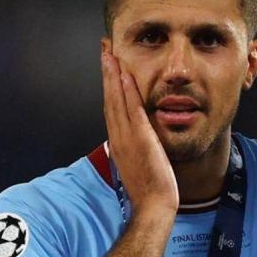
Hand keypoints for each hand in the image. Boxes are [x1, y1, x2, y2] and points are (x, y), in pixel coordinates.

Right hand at [101, 49, 178, 213]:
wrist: (152, 207)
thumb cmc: (148, 191)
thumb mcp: (137, 166)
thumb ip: (133, 150)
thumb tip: (132, 143)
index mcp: (118, 143)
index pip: (110, 108)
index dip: (108, 86)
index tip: (107, 66)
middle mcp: (118, 137)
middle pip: (109, 99)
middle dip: (106, 72)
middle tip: (104, 49)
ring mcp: (127, 137)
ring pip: (117, 100)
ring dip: (112, 75)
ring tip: (110, 53)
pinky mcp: (140, 139)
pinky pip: (133, 110)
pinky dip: (127, 91)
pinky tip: (125, 75)